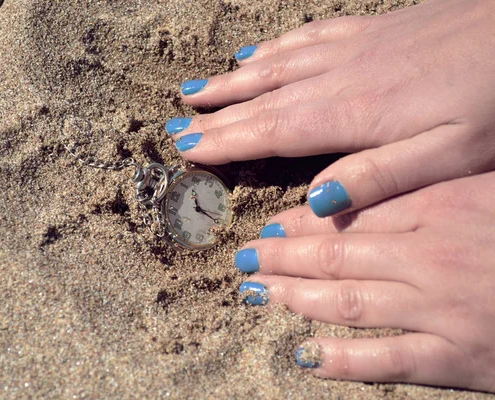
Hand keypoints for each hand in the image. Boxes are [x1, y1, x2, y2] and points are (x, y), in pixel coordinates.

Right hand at [168, 0, 494, 217]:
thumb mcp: (448, 155)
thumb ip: (378, 177)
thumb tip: (315, 201)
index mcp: (352, 113)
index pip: (271, 130)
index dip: (226, 141)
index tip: (187, 148)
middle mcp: (341, 76)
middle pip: (263, 98)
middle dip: (217, 115)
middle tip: (177, 126)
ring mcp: (354, 47)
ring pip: (276, 66)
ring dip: (233, 81)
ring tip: (198, 90)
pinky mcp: (371, 29)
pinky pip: (307, 37)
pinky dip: (274, 49)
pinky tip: (257, 52)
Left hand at [236, 171, 494, 391]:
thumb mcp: (485, 187)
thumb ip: (425, 187)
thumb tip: (359, 191)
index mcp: (438, 207)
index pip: (347, 216)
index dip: (297, 223)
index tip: (265, 226)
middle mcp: (428, 255)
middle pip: (333, 256)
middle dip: (280, 258)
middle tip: (244, 259)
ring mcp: (440, 309)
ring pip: (346, 302)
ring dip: (294, 298)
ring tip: (256, 294)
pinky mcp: (458, 358)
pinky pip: (386, 362)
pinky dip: (341, 360)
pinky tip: (305, 356)